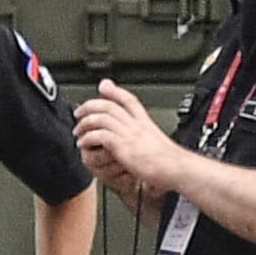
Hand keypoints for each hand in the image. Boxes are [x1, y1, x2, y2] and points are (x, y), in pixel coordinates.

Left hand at [73, 84, 177, 198]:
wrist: (177, 169)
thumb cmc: (172, 163)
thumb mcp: (161, 146)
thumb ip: (150, 142)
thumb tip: (147, 147)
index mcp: (146, 123)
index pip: (129, 99)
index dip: (115, 91)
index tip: (104, 86)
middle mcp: (136, 125)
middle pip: (109, 105)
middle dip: (91, 106)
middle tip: (79, 111)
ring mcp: (129, 134)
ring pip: (101, 117)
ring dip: (85, 122)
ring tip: (78, 130)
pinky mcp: (123, 146)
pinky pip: (100, 135)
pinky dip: (88, 137)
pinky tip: (83, 143)